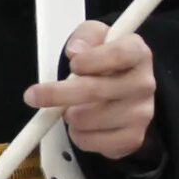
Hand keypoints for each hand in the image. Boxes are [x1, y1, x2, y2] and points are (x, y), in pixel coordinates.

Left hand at [29, 21, 156, 159]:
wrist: (124, 93)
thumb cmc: (106, 62)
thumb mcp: (95, 38)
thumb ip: (85, 37)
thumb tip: (76, 51)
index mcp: (137, 53)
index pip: (119, 55)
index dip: (92, 60)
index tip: (73, 64)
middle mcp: (145, 83)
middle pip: (95, 90)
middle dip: (58, 93)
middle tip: (34, 95)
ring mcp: (141, 113)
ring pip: (87, 119)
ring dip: (68, 115)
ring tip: (72, 107)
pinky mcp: (132, 138)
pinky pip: (90, 141)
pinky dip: (77, 135)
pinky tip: (82, 123)